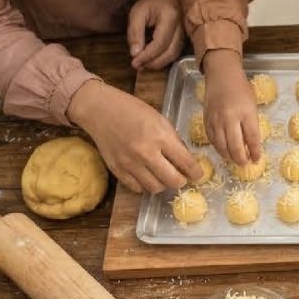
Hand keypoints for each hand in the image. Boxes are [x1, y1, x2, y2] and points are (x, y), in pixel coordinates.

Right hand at [67, 80, 201, 193]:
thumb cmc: (133, 111)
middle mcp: (145, 153)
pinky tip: (148, 176)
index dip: (196, 172)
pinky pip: (137, 188)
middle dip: (182, 181)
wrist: (100, 110)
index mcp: (160, 137)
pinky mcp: (117, 170)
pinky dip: (146, 185)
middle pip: (173, 181)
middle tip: (182, 177)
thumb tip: (187, 161)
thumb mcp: (161, 120)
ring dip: (163, 184)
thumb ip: (174, 141)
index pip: (186, 163)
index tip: (198, 174)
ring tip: (164, 176)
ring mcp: (130, 163)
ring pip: (156, 188)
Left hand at [127, 0, 184, 70]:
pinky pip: (175, 53)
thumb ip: (135, 33)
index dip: (147, 55)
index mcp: (170, 17)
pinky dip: (163, 60)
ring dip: (158, 64)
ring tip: (143, 64)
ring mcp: (185, 34)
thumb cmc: (151, 2)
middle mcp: (181, 28)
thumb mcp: (137, 12)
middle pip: (170, 52)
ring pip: (174, 55)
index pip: (160, 43)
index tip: (134, 62)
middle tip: (138, 66)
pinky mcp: (184, 39)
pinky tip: (152, 59)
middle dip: (153, 63)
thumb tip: (135, 54)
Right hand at [202, 49, 261, 164]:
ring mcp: (216, 120)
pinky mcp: (206, 120)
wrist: (222, 76)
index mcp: (246, 113)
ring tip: (235, 161)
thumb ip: (252, 124)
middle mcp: (230, 118)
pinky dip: (218, 148)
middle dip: (241, 159)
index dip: (255, 152)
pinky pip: (212, 139)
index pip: (252, 138)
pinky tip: (224, 151)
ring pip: (221, 146)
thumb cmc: (241, 89)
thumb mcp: (253, 105)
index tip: (257, 159)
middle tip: (245, 164)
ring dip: (229, 156)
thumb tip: (252, 145)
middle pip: (235, 146)